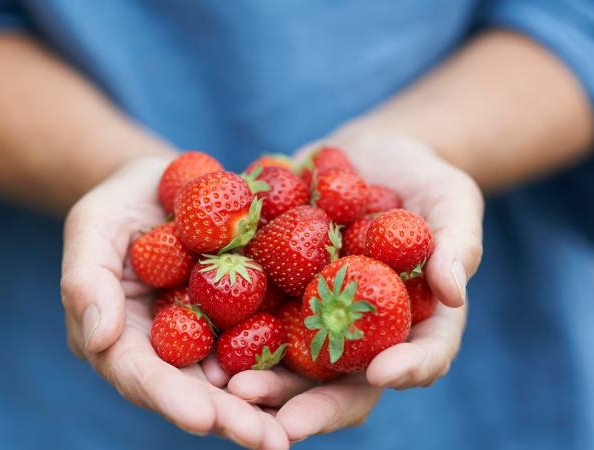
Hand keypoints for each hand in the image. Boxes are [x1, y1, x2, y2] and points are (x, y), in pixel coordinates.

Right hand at [60, 156, 290, 449]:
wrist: (164, 184)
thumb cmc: (118, 205)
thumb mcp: (91, 228)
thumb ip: (86, 281)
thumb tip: (99, 339)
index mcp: (122, 339)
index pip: (141, 375)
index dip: (171, 398)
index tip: (202, 418)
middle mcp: (168, 350)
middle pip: (196, 391)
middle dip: (229, 418)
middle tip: (268, 442)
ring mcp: (210, 337)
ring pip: (237, 379)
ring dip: (266, 406)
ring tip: (295, 431)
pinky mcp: (245, 316)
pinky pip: (268, 341)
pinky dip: (291, 363)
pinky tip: (325, 377)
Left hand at [225, 132, 481, 441]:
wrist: (362, 157)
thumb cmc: (423, 179)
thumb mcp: (452, 200)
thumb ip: (459, 243)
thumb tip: (454, 292)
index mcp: (412, 323)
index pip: (419, 357)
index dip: (406, 369)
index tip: (383, 373)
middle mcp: (359, 334)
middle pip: (342, 381)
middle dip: (313, 403)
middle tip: (283, 422)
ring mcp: (314, 317)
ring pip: (290, 363)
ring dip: (264, 382)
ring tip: (232, 389)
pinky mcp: (275, 293)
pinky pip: (251, 319)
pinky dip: (228, 334)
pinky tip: (200, 342)